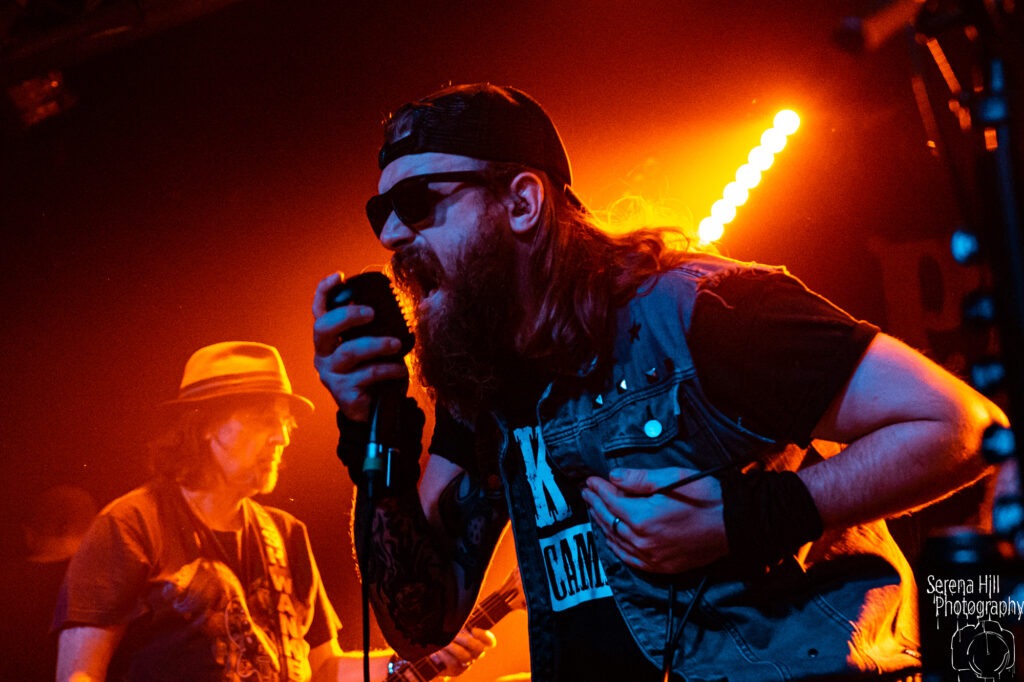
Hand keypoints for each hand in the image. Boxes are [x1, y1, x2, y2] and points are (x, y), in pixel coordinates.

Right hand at [312, 272, 409, 421]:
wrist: (373, 412)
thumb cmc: (372, 372)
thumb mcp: (369, 347)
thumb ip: (372, 329)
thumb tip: (391, 304)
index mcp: (328, 340)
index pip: (319, 311)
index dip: (324, 292)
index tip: (339, 276)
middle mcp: (324, 356)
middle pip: (323, 328)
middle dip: (348, 315)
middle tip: (372, 313)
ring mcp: (332, 376)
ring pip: (350, 352)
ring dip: (377, 344)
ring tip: (396, 344)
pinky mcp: (345, 394)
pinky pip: (369, 375)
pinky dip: (389, 369)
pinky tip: (401, 370)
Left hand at [425, 627, 495, 678]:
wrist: (434, 655)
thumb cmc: (445, 636)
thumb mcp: (454, 628)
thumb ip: (460, 621)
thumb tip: (462, 611)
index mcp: (478, 641)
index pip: (489, 641)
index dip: (484, 636)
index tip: (473, 630)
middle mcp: (475, 654)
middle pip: (479, 648)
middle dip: (466, 640)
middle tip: (454, 635)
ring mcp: (466, 663)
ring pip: (465, 656)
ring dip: (453, 647)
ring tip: (444, 643)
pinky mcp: (456, 670)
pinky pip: (453, 662)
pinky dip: (445, 655)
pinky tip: (438, 650)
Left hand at [582, 466, 728, 573]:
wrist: (735, 524)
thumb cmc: (706, 497)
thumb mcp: (672, 478)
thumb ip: (639, 479)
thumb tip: (613, 476)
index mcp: (643, 518)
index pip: (610, 501)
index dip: (598, 489)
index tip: (590, 480)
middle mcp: (643, 541)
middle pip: (609, 521)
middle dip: (595, 504)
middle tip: (587, 493)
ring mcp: (651, 557)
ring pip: (616, 541)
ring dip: (602, 524)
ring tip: (595, 511)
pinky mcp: (661, 567)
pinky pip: (629, 559)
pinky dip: (616, 547)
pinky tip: (612, 539)